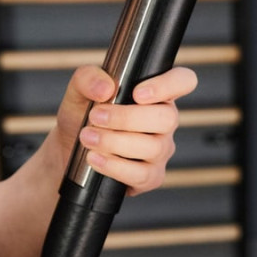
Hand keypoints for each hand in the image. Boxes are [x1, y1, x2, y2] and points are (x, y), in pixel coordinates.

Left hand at [54, 64, 197, 195]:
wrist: (72, 151)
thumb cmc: (84, 118)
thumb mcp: (79, 91)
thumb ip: (88, 79)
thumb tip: (106, 88)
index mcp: (156, 95)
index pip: (183, 81)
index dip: (168, 85)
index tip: (137, 94)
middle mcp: (164, 123)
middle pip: (167, 118)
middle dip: (127, 118)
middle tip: (95, 117)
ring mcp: (161, 152)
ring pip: (153, 147)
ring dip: (115, 142)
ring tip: (87, 137)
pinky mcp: (152, 177)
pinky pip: (142, 174)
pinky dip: (115, 166)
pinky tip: (94, 158)